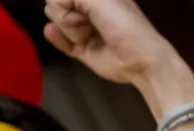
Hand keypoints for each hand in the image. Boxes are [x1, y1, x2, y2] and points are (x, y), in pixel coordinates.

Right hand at [43, 0, 172, 86]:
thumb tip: (53, 2)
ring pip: (54, 19)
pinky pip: (57, 38)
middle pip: (54, 3)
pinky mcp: (81, 48)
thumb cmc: (124, 25)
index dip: (66, 0)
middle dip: (67, 13)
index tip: (83, 6)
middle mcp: (88, 8)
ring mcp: (83, 27)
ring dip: (68, 28)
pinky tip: (53, 33)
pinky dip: (55, 36)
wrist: (140, 61)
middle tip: (87, 22)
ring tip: (87, 36)